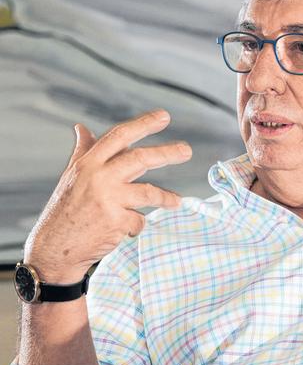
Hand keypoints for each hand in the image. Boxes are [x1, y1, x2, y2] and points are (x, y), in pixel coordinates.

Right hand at [23, 109, 191, 283]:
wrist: (54, 248)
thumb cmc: (65, 210)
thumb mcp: (71, 176)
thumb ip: (83, 151)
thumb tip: (82, 128)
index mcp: (88, 163)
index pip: (119, 136)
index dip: (143, 124)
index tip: (164, 116)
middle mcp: (98, 177)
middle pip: (140, 159)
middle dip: (167, 153)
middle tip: (186, 150)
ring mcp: (108, 200)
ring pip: (149, 193)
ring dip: (166, 198)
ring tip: (176, 201)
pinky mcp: (116, 222)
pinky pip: (139, 220)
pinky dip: (136, 225)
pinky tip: (127, 229)